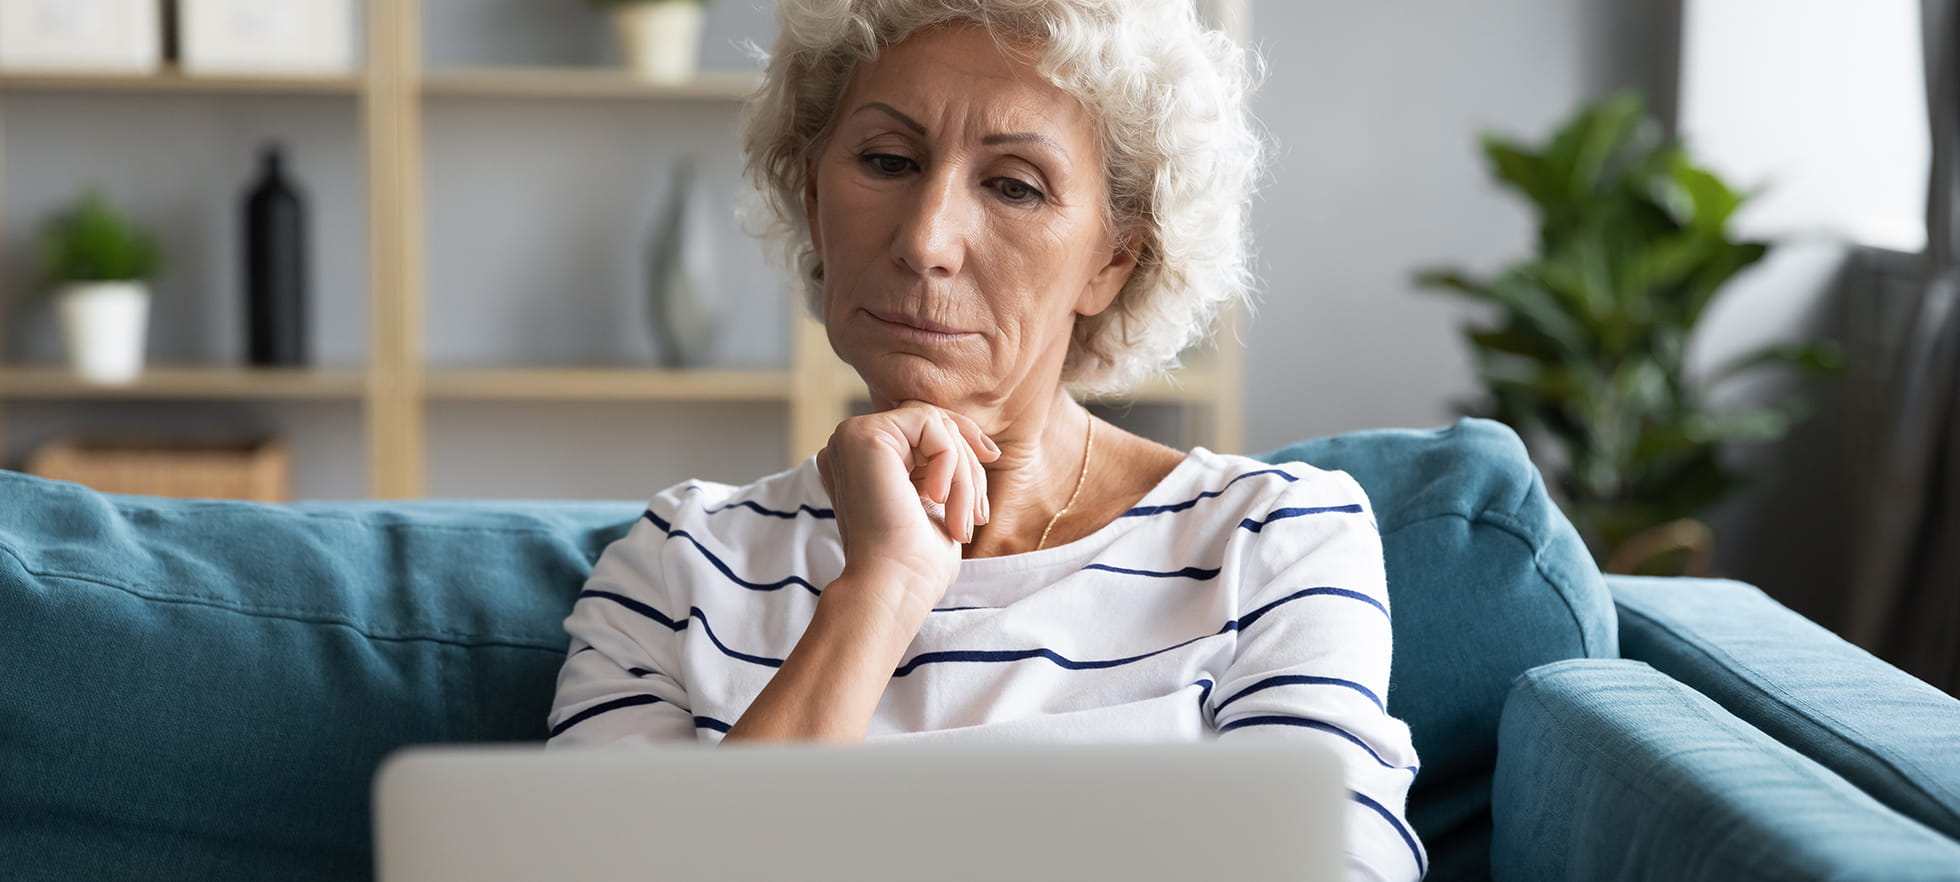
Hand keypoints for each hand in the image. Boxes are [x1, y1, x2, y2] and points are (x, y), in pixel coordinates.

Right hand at [815, 400, 999, 612]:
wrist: (892, 587)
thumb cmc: (916, 562)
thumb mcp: (937, 503)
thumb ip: (943, 467)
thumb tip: (979, 443)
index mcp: (863, 461)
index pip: (921, 427)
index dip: (960, 440)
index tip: (991, 457)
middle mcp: (851, 445)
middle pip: (931, 422)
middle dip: (968, 463)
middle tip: (977, 513)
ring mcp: (851, 437)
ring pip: (934, 423)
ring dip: (963, 472)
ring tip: (964, 518)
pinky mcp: (862, 435)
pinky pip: (929, 424)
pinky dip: (950, 462)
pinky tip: (939, 498)